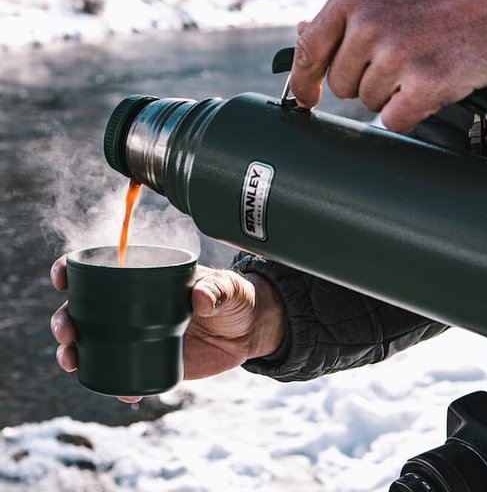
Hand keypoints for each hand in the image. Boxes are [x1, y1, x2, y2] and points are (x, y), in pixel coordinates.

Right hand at [50, 257, 284, 400]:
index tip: (62, 277)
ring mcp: (137, 334)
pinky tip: (119, 392)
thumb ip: (217, 290)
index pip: (102, 268)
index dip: (73, 269)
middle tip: (68, 331)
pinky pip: (122, 375)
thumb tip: (198, 300)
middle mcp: (133, 305)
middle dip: (64, 319)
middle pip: (84, 309)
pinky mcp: (149, 361)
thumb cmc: (237, 297)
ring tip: (72, 359)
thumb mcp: (230, 288)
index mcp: (147, 276)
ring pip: (93, 343)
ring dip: (73, 352)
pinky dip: (115, 385)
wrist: (250, 331)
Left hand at [290, 0, 486, 131]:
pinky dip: (412, 111)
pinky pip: (396, 120)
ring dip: (395, 92)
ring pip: (370, 102)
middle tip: (405, 55)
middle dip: (367, 79)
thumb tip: (301, 33)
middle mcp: (368, 23)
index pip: (308, 50)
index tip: (305, 98)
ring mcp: (396, 54)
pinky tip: (434, 82)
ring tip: (427, 59)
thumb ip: (346, 13)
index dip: (303, 81)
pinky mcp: (425, 83)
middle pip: (341, 84)